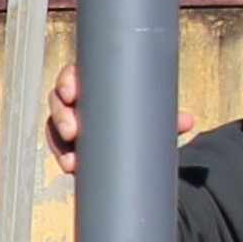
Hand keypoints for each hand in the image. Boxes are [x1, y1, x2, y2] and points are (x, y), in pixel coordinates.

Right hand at [42, 61, 192, 181]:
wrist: (136, 142)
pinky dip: (64, 158)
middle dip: (62, 115)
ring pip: (55, 127)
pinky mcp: (68, 144)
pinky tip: (71, 166)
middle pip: (58, 102)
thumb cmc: (139, 117)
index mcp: (93, 82)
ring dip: (59, 142)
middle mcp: (77, 100)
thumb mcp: (150, 115)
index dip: (67, 81)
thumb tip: (187, 121)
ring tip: (71, 157)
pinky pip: (60, 149)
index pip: (73, 75)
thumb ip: (165, 117)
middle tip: (73, 129)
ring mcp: (69, 123)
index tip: (72, 92)